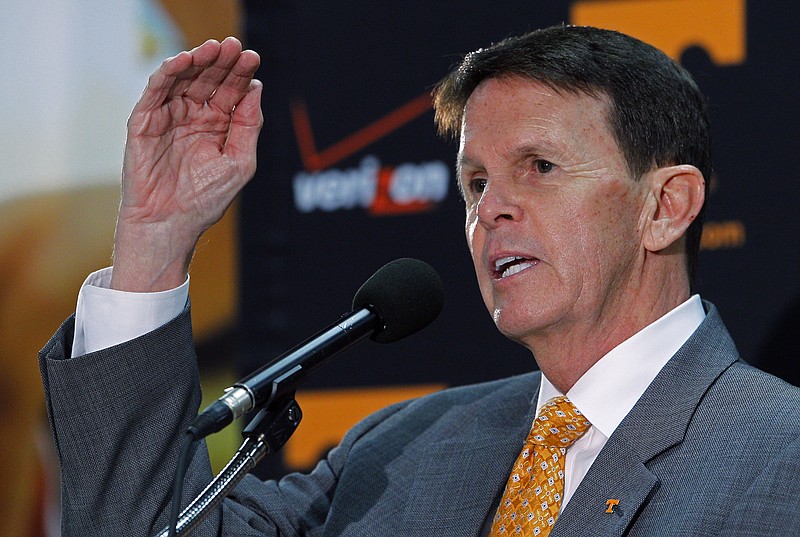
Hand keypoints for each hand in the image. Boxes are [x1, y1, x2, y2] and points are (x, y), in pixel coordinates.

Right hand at [111, 37, 261, 291]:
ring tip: (211, 49)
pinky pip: (155, 92)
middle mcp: (194, 117)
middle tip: (232, 45)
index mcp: (219, 126)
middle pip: (209, 80)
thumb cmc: (205, 200)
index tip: (252, 56)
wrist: (170, 226)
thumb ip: (248, 126)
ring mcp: (169, 117)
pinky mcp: (144, 122)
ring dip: (197, 61)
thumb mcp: (240, 163)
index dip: (241, 73)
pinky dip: (168, 74)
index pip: (232, 91)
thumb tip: (256, 88)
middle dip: (222, 62)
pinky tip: (183, 61)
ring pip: (183, 80)